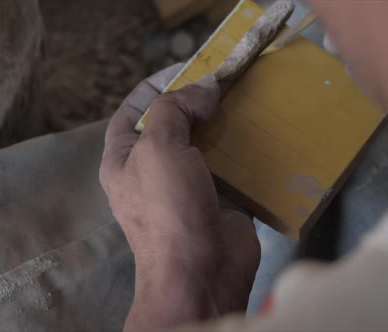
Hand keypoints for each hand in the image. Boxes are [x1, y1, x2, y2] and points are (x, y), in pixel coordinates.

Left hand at [99, 65, 259, 330]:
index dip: (161, 82)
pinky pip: (231, 166)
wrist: (200, 272)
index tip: (194, 67)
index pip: (137, 105)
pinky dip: (245, 149)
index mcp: (125, 156)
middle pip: (176, 122)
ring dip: (225, 123)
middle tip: (229, 82)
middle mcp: (155, 168)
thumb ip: (174, 109)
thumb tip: (203, 88)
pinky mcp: (220, 198)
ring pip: (206, 142)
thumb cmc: (168, 208)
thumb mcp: (158, 148)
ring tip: (248, 101)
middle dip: (199, 101)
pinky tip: (262, 132)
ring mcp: (189, 184)